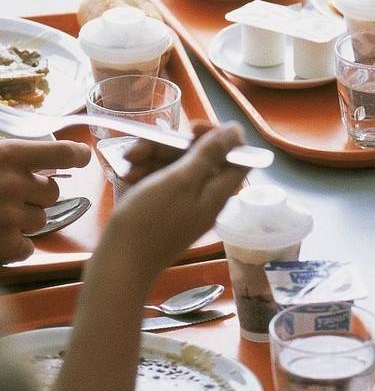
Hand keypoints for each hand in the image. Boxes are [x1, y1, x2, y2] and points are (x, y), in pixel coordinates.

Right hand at [0, 139, 90, 262]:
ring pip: (40, 220)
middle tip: (6, 194)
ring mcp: (7, 216)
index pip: (63, 153)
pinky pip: (26, 249)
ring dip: (22, 221)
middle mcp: (11, 184)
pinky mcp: (1, 245)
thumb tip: (48, 160)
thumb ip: (13, 157)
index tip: (82, 157)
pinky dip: (12, 246)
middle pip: (52, 192)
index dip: (76, 156)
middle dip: (35, 195)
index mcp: (7, 155)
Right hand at [101, 124, 247, 281]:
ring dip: (151, 158)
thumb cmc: (151, 220)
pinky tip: (127, 176)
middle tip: (140, 149)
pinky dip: (146, 173)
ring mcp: (185, 203)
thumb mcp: (181, 180)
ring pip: (176, 166)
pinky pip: (162, 181)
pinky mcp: (165, 208)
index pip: (236, 156)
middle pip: (200, 158)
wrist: (120, 262)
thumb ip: (209, 154)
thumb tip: (237, 131)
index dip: (219, 137)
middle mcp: (207, 197)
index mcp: (219, 192)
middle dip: (169, 147)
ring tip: (129, 164)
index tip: (193, 128)